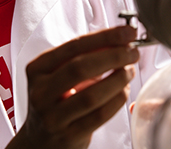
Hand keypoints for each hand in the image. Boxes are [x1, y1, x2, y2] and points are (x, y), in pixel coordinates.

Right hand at [7, 26, 138, 148]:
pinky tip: (124, 91)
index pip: (74, 46)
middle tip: (132, 53)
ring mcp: (52, 116)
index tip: (126, 32)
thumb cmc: (55, 101)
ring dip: (117, 79)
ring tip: (130, 71)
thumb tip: (119, 39)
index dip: (104, 37)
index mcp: (38, 69)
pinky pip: (99, 116)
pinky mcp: (68, 136)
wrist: (40, 139)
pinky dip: (116, 101)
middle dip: (113, 57)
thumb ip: (85, 56)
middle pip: (80, 68)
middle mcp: (41, 92)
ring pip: (91, 95)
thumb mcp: (60, 74)